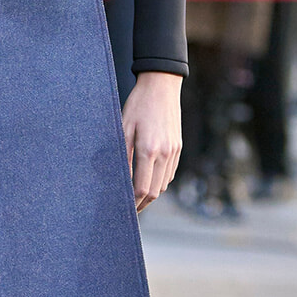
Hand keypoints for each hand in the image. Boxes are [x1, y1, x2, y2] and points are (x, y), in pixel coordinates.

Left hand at [121, 71, 181, 211]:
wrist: (161, 86)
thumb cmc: (138, 105)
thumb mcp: (123, 128)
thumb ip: (122, 156)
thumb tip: (119, 180)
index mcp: (148, 150)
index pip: (141, 188)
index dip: (132, 203)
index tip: (123, 209)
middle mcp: (164, 153)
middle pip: (154, 192)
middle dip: (141, 204)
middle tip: (129, 211)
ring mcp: (174, 151)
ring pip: (163, 184)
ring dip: (151, 194)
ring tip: (136, 199)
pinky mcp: (178, 147)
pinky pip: (169, 173)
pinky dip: (159, 182)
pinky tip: (148, 181)